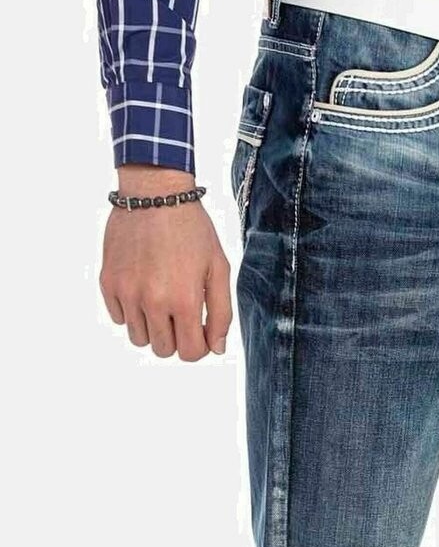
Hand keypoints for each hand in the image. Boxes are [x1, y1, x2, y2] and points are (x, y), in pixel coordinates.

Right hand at [99, 167, 231, 359]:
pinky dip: (131, 311)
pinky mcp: (108, 281)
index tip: (200, 330)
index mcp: (184, 300)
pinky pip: (119, 317)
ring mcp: (127, 292)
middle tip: (181, 313)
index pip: (189, 353)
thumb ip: (221, 312)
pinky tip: (143, 287)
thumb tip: (215, 348)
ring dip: (152, 327)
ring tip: (161, 300)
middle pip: (162, 350)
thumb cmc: (192, 230)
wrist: (154, 193)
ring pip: (138, 338)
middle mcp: (153, 301)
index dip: (198, 347)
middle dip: (176, 338)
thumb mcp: (218, 268)